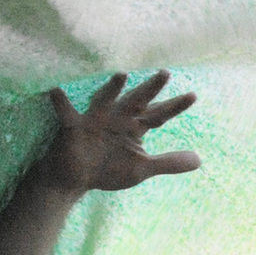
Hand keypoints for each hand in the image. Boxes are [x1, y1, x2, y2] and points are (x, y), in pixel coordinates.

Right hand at [37, 71, 200, 195]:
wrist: (75, 180)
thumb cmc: (108, 169)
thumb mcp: (142, 168)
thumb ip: (168, 162)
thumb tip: (199, 160)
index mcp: (134, 127)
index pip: (159, 114)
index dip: (175, 106)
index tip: (193, 96)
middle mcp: (117, 118)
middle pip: (137, 102)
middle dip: (150, 89)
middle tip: (166, 73)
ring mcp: (95, 121)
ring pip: (105, 101)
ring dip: (112, 89)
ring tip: (121, 76)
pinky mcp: (73, 128)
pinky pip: (66, 113)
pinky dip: (60, 102)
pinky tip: (56, 90)